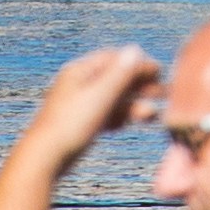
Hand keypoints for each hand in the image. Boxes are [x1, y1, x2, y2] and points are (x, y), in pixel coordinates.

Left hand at [21, 45, 159, 174]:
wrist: (45, 159)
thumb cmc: (71, 124)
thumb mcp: (100, 96)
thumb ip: (120, 73)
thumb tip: (136, 50)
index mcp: (80, 71)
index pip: (114, 59)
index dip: (138, 64)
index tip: (159, 71)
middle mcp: (79, 85)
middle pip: (115, 79)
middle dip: (140, 85)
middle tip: (164, 92)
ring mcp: (79, 105)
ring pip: (112, 100)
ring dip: (134, 104)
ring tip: (153, 114)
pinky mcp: (80, 125)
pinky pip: (105, 115)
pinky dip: (121, 117)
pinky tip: (133, 123)